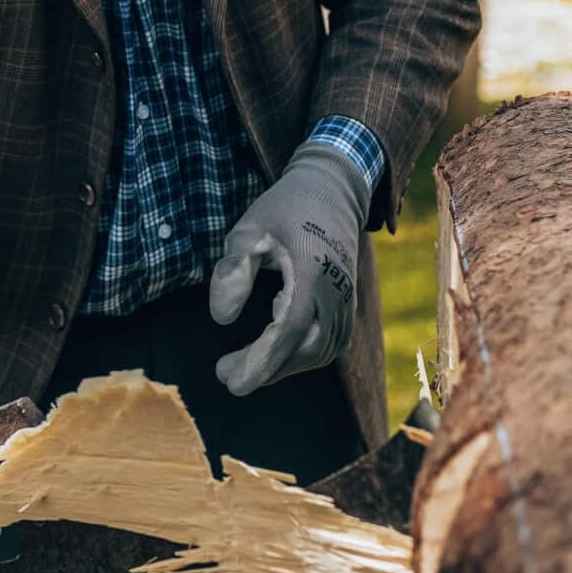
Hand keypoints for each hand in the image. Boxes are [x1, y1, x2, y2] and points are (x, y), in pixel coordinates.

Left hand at [208, 143, 369, 396]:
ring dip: (283, 366)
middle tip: (224, 373)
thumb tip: (221, 318)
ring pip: (320, 352)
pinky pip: (330, 344)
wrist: (332, 192)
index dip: (260, 361)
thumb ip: (234, 270)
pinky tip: (275, 351)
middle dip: (265, 369)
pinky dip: (302, 356)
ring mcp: (348, 301)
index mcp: (312, 273)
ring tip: (244, 364)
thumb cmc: (285, 209)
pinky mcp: (350, 306)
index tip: (228, 380)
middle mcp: (337, 293)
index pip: (288, 330)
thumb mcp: (249, 229)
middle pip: (305, 349)